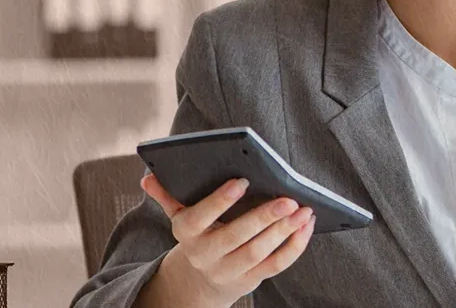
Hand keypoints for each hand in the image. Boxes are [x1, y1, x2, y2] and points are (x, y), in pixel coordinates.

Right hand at [138, 174, 315, 306]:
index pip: (198, 217)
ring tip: (304, 209)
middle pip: (235, 237)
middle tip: (288, 198)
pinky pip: (275, 265)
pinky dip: (295, 247)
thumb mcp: (181, 216)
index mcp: (187, 233)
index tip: (242, 180)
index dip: (219, 201)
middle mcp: (205, 255)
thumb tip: (149, 175)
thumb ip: (169, 196)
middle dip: (263, 217)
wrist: (201, 279)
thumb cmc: (199, 234)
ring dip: (284, 231)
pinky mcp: (250, 280)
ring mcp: (228, 270)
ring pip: (258, 253)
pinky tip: (307, 226)